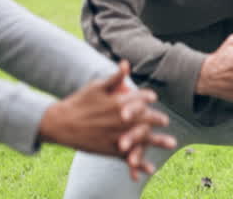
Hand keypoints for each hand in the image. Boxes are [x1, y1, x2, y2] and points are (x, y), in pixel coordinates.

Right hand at [39, 60, 175, 180]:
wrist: (60, 124)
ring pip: (141, 139)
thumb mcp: (97, 87)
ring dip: (158, 141)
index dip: (147, 98)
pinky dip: (140, 163)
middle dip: (156, 119)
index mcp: (119, 102)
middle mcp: (120, 119)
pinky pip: (128, 156)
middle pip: (145, 119)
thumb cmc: (79, 102)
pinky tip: (150, 169)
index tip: (153, 98)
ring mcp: (116, 136)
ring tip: (172, 143)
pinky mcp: (110, 149)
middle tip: (164, 121)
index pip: (140, 98)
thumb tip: (126, 63)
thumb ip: (115, 78)